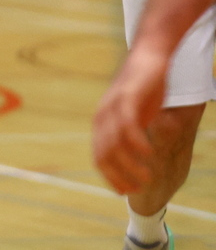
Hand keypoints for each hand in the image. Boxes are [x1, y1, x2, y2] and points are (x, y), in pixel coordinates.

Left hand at [93, 50, 166, 193]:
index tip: (126, 192)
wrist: (149, 58)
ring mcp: (113, 106)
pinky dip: (136, 142)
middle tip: (139, 189)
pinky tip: (147, 153)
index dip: (111, 177)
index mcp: (102, 123)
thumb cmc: (145, 89)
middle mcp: (103, 116)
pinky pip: (127, 124)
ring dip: (130, 164)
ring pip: (115, 143)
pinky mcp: (127, 97)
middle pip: (105, 155)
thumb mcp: (136, 115)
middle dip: (120, 176)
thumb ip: (132, 134)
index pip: (100, 158)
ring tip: (147, 178)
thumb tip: (136, 158)